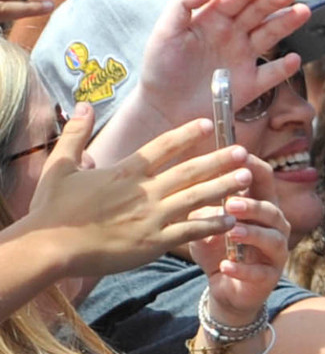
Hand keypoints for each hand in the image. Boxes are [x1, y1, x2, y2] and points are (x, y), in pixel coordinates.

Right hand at [21, 109, 251, 280]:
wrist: (48, 248)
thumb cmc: (51, 211)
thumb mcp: (58, 167)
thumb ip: (75, 135)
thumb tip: (81, 105)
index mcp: (125, 172)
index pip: (162, 147)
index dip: (187, 134)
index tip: (208, 124)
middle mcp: (144, 191)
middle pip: (189, 170)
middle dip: (218, 160)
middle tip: (243, 151)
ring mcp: (151, 218)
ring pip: (196, 198)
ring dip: (224, 186)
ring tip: (247, 177)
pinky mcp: (152, 243)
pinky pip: (189, 231)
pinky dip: (211, 224)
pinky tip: (231, 219)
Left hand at [106, 0, 308, 160]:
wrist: (161, 109)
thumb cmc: (160, 68)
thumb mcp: (165, 31)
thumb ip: (184, 3)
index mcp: (214, 19)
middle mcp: (233, 35)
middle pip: (259, 12)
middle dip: (275, 0)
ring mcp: (243, 59)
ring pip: (270, 36)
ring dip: (286, 23)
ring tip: (302, 12)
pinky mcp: (249, 84)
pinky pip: (271, 74)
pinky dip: (284, 67)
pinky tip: (293, 59)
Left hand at [189, 157, 287, 327]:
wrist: (227, 291)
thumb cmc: (219, 251)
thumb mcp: (206, 228)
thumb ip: (204, 211)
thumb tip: (193, 192)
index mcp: (261, 207)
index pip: (265, 181)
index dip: (254, 168)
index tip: (239, 157)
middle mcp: (275, 227)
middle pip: (272, 209)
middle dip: (253, 205)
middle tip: (231, 203)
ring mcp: (276, 252)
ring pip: (272, 238)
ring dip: (252, 233)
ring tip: (232, 232)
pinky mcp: (269, 277)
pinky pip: (259, 271)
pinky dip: (241, 268)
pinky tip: (224, 266)